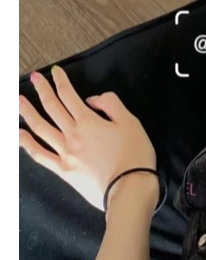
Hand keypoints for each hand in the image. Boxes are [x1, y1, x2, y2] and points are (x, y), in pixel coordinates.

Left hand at [19, 66, 156, 210]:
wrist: (130, 187)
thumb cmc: (135, 154)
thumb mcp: (130, 121)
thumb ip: (111, 104)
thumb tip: (92, 100)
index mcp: (88, 121)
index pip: (70, 96)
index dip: (61, 81)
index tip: (54, 71)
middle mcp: (72, 134)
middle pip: (52, 107)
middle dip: (42, 90)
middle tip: (34, 77)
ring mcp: (65, 153)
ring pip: (40, 128)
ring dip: (27, 113)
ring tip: (17, 101)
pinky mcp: (63, 170)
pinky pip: (40, 155)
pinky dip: (26, 144)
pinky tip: (18, 135)